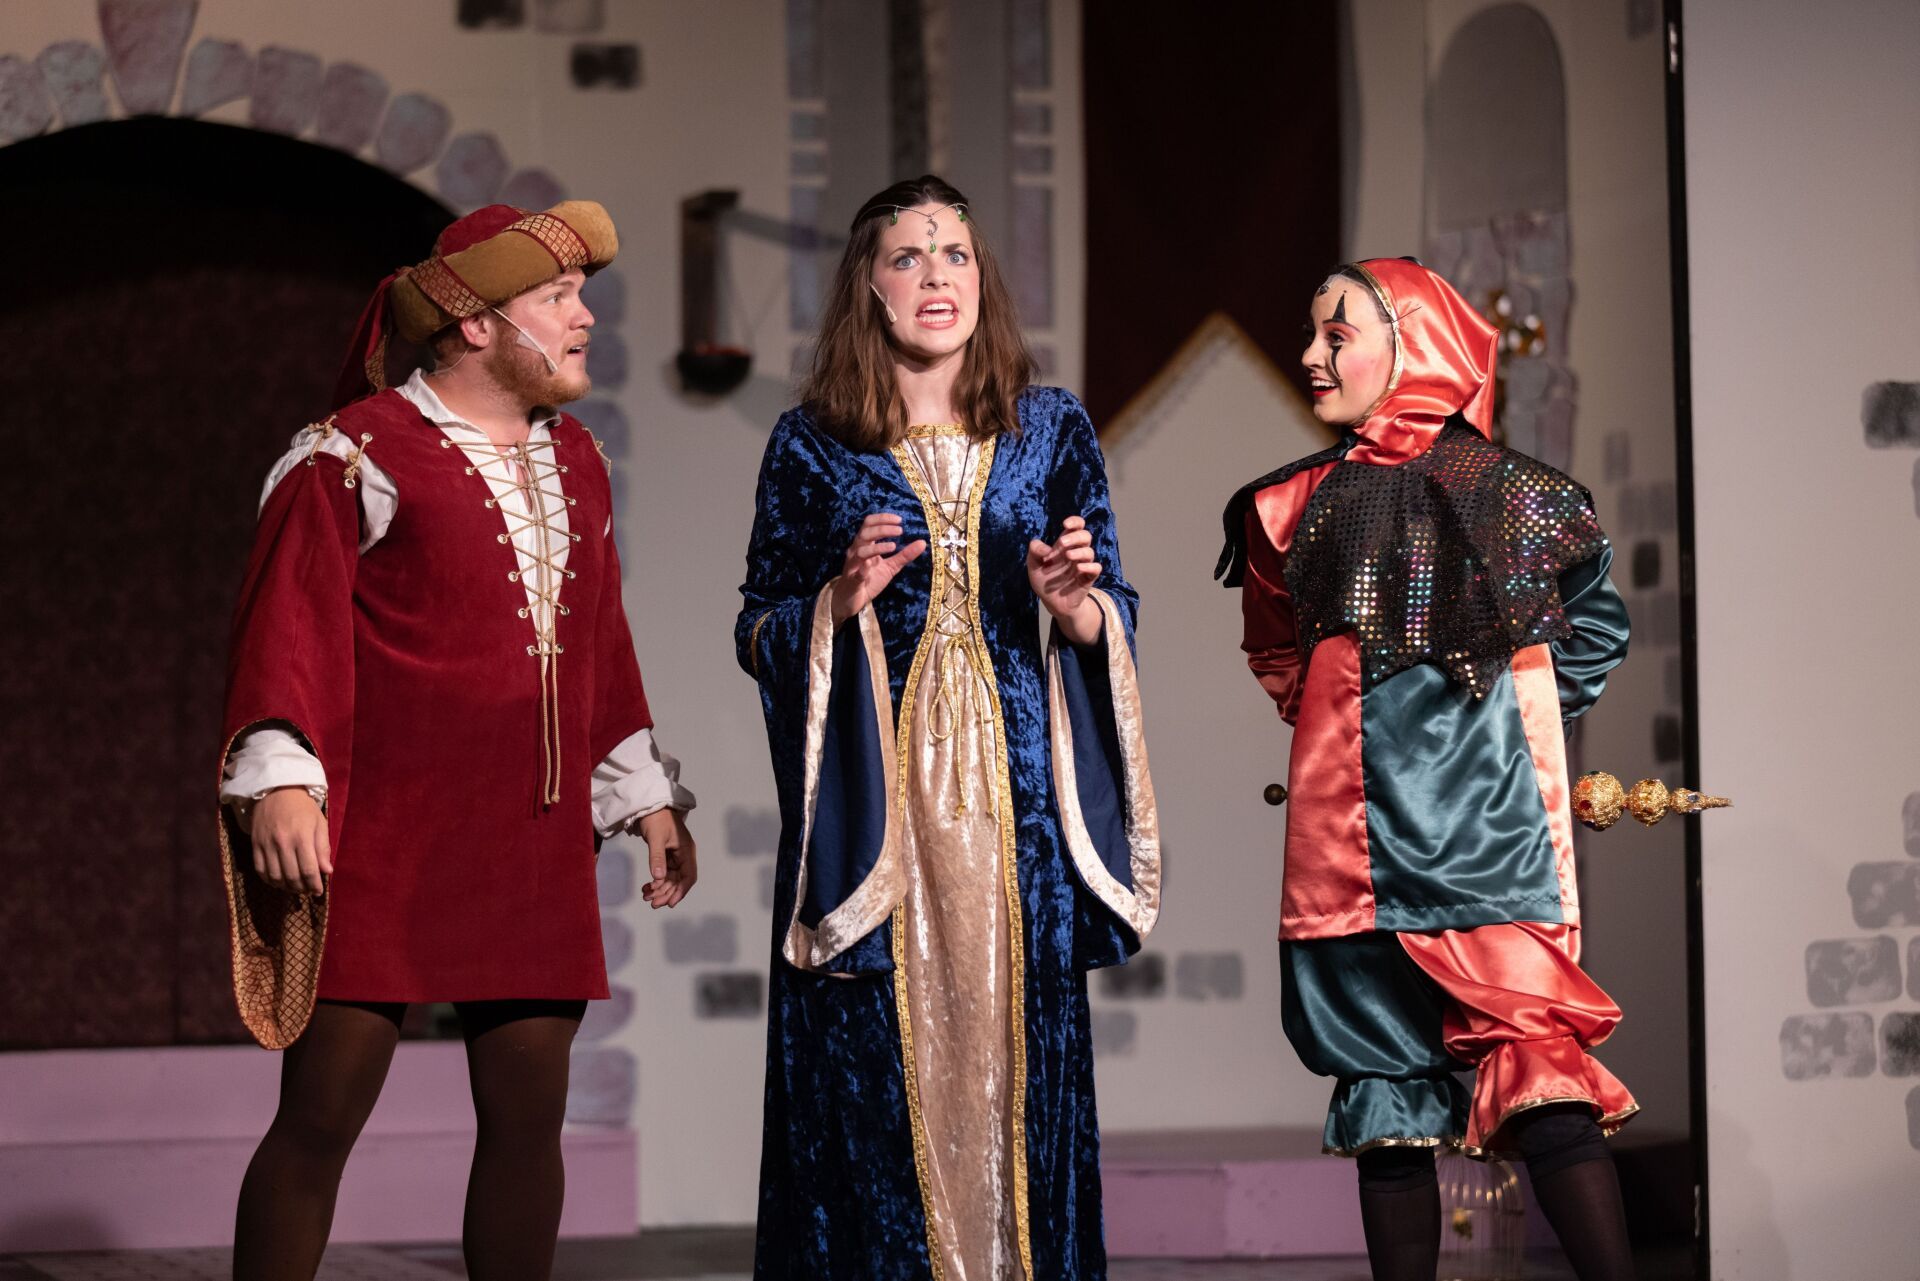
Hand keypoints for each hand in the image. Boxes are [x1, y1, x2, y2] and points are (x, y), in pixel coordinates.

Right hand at [251, 787, 330, 895]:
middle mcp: (283, 842)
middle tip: (308, 891)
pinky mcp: (255, 844)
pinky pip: (260, 870)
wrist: (276, 790)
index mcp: (302, 836)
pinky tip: (278, 882)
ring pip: (275, 876)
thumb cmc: (303, 807)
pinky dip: (269, 880)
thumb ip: (323, 848)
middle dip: (302, 889)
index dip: (314, 885)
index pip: (309, 869)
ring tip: (295, 888)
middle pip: (292, 876)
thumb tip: (327, 871)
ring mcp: (267, 844)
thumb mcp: (320, 823)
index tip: (318, 891)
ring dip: (286, 887)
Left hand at [638, 808, 696, 908]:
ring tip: (646, 897)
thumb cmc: (656, 818)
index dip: (681, 891)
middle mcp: (683, 856)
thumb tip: (658, 877)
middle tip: (653, 902)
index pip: (689, 876)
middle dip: (667, 893)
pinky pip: (664, 874)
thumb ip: (657, 857)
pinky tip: (647, 888)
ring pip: (671, 879)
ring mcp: (675, 856)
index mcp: (686, 851)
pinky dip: (656, 882)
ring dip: (660, 889)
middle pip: (679, 880)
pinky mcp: (667, 856)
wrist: (649, 806)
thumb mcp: (656, 838)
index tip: (671, 902)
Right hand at [829, 513, 926, 625]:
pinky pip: (857, 573)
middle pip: (865, 533)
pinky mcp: (853, 581)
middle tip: (900, 530)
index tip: (899, 520)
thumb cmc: (870, 579)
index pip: (869, 524)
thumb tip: (923, 542)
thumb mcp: (891, 566)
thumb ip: (905, 555)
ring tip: (893, 546)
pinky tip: (870, 566)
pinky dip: (863, 569)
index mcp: (865, 545)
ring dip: (877, 546)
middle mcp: (857, 551)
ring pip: (860, 551)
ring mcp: (853, 566)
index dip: (883, 518)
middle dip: (882, 529)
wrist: (852, 599)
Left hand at [1026, 515, 1103, 644]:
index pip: (1077, 526)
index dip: (1075, 521)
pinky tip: (1079, 568)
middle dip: (1075, 536)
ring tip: (1067, 556)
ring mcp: (1082, 565)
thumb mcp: (1033, 566)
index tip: (1065, 524)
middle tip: (1062, 544)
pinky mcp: (1087, 578)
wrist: (1052, 603)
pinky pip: (1096, 568)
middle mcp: (1075, 553)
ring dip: (1079, 551)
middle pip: (1086, 536)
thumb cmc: (1044, 581)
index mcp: (1064, 546)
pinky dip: (1089, 566)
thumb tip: (1044, 548)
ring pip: (1090, 551)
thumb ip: (1034, 552)